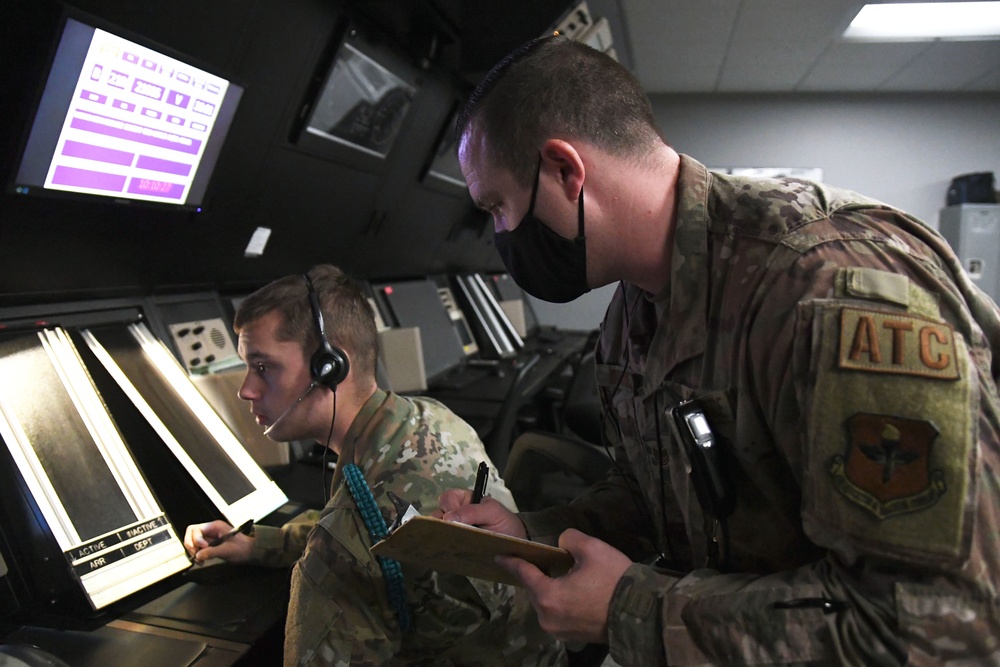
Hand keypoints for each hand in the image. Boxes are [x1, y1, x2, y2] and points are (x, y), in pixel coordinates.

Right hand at [184, 520, 252, 563]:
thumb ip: (211, 552)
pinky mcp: (209, 545)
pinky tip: (202, 561)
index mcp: (215, 526)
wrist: (250, 552)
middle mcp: (210, 530)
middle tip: (196, 555)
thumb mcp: (227, 550)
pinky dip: (197, 555)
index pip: (195, 529)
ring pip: (193, 542)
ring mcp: (209, 538)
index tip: (204, 547)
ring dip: (193, 551)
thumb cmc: (242, 548)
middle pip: (191, 534)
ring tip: (200, 561)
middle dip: (191, 545)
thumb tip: (198, 555)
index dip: (196, 539)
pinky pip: (198, 549)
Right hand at [434, 489, 526, 538]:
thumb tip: (447, 518)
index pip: (448, 497)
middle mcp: (457, 514)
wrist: (516, 547)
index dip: (448, 506)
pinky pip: (443, 543)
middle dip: (440, 522)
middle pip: (439, 512)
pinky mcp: (455, 545)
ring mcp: (455, 530)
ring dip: (440, 534)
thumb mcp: (493, 513)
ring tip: (447, 542)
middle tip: (448, 533)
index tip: (453, 519)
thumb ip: (473, 512)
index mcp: (466, 500)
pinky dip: (442, 545)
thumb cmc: (506, 524)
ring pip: (438, 528)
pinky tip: (446, 550)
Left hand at [499, 529, 631, 643]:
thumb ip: (569, 539)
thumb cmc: (614, 580)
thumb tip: (563, 544)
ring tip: (562, 575)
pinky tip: (573, 591)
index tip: (499, 555)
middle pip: (535, 590)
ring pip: (547, 603)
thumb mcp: (592, 548)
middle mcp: (548, 618)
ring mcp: (559, 631)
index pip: (524, 574)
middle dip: (538, 574)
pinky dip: (561, 601)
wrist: (640, 614)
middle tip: (543, 560)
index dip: (512, 561)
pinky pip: (558, 614)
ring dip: (551, 589)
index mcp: (548, 596)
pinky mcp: (572, 637)